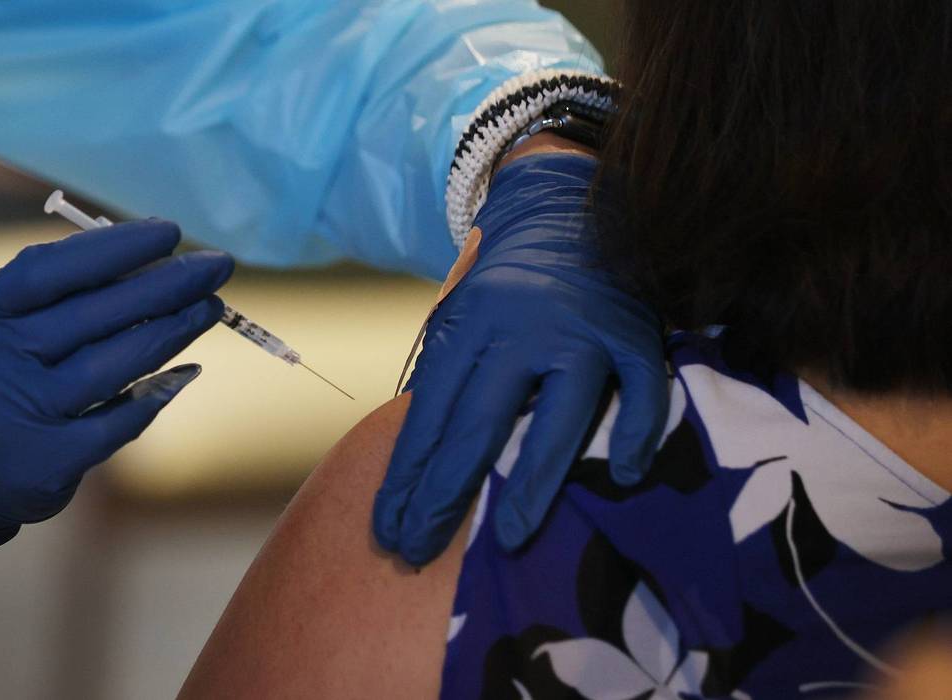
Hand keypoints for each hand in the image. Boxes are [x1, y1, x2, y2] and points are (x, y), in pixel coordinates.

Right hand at [0, 220, 233, 553]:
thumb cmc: (16, 367)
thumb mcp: (18, 321)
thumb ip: (73, 289)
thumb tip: (162, 258)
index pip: (50, 270)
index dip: (112, 248)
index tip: (168, 231)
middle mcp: (1, 360)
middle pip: (93, 316)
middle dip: (165, 284)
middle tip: (215, 266)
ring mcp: (26, 412)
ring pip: (113, 367)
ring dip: (172, 332)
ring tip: (211, 307)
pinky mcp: (52, 459)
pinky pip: (120, 421)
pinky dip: (157, 394)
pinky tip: (188, 369)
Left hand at [373, 152, 667, 565]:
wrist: (568, 202)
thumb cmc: (506, 284)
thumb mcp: (464, 318)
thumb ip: (450, 378)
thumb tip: (419, 461)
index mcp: (467, 325)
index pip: (430, 412)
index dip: (408, 474)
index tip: (388, 526)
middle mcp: (519, 328)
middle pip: (477, 422)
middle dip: (444, 493)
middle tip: (417, 549)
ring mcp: (581, 331)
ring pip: (558, 414)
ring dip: (532, 481)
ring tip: (511, 538)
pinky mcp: (634, 333)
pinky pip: (642, 389)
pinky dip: (635, 431)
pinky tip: (621, 476)